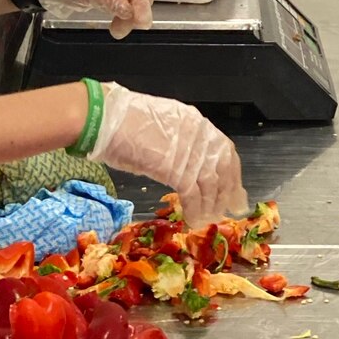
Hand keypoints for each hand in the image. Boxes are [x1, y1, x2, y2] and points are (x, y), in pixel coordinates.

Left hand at [32, 0, 154, 38]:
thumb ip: (108, 0)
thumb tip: (129, 11)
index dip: (141, 1)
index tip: (141, 20)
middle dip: (136, 11)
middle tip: (124, 29)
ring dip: (132, 16)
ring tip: (118, 30)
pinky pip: (132, 2)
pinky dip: (128, 15)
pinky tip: (118, 23)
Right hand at [92, 84, 247, 226]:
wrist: (105, 119)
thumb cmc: (122, 120)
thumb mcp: (161, 125)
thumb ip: (178, 141)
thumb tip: (183, 162)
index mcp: (196, 122)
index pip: (224, 150)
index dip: (231, 173)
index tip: (233, 188)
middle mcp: (199, 135)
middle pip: (224, 169)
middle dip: (226, 192)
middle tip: (225, 210)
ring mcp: (189, 152)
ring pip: (211, 185)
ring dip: (210, 205)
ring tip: (207, 218)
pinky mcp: (176, 170)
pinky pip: (193, 195)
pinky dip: (195, 210)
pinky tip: (192, 219)